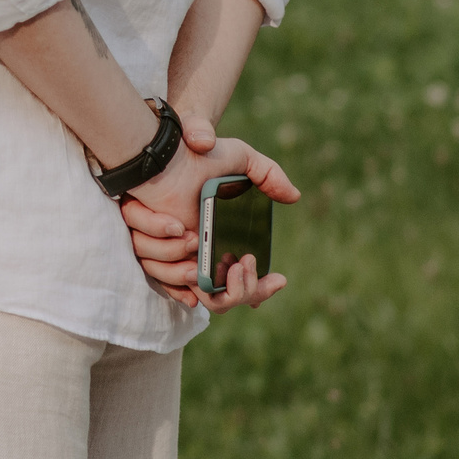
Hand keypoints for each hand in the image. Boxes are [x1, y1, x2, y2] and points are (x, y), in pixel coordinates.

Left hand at [119, 118, 297, 312]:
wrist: (167, 157)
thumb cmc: (200, 158)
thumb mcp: (241, 159)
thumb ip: (269, 175)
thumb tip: (295, 197)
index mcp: (228, 242)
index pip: (246, 285)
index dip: (261, 289)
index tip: (279, 279)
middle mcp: (206, 256)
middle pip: (228, 300)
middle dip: (244, 290)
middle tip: (245, 263)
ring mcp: (185, 259)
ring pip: (205, 295)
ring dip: (210, 277)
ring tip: (205, 245)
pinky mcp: (162, 257)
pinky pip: (174, 285)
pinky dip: (184, 281)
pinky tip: (193, 246)